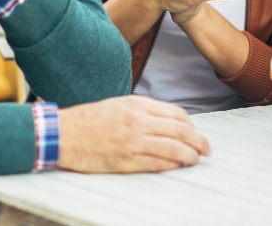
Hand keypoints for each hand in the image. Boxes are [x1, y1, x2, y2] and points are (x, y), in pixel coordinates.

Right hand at [57, 95, 210, 172]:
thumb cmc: (90, 119)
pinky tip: (177, 166)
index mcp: (138, 104)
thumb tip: (169, 121)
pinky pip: (157, 164)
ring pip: (174, 149)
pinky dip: (171, 165)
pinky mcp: (127, 160)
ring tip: (195, 160)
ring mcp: (134, 142)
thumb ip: (144, 110)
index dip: (192, 125)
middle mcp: (139, 121)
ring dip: (190, 156)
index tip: (195, 132)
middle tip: (207, 149)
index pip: (177, 114)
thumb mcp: (119, 104)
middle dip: (199, 142)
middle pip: (181, 131)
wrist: (64, 134)